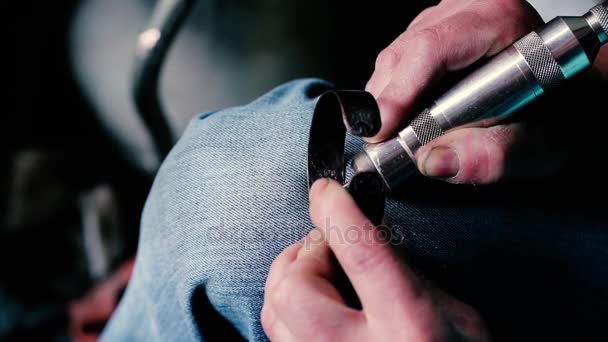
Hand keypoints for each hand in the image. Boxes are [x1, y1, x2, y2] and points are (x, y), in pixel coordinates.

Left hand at [262, 179, 489, 340]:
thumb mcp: (458, 317)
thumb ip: (408, 277)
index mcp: (409, 325)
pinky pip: (281, 340)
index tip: (325, 192)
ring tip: (317, 272)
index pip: (359, 252)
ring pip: (276, 314)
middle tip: (326, 247)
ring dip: (290, 280)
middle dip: (303, 255)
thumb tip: (365, 241)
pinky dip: (288, 311)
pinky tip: (313, 305)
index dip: (336, 212)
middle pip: (296, 287)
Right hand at [366, 0, 607, 183]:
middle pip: (403, 55)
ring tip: (403, 135)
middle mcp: (470, 10)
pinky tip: (412, 117)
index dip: (398, 94)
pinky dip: (396, 97)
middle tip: (388, 146)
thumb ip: (496, 155)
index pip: (429, 50)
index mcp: (500, 19)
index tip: (382, 134)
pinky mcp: (434, 34)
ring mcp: (448, 19)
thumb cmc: (567, 113)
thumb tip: (435, 160)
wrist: (576, 102)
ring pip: (394, 60)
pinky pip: (397, 64)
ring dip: (390, 103)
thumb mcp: (546, 143)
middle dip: (388, 105)